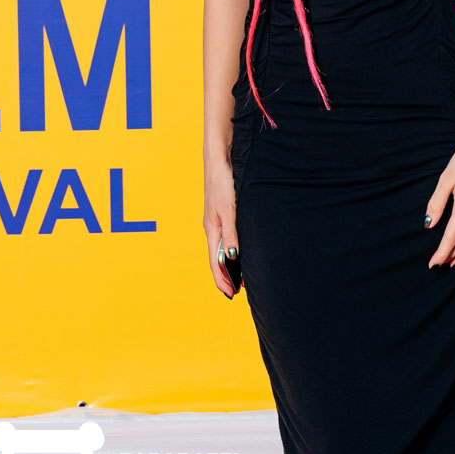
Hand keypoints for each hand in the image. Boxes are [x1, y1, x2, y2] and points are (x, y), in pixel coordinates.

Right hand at [204, 157, 240, 297]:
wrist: (219, 158)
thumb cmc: (222, 182)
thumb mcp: (228, 210)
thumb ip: (231, 234)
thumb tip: (233, 258)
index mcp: (212, 230)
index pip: (215, 262)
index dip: (222, 280)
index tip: (231, 295)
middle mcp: (213, 227)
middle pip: (218, 258)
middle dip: (227, 275)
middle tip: (240, 289)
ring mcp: (217, 220)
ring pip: (223, 248)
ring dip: (231, 263)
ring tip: (242, 275)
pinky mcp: (223, 212)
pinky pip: (227, 237)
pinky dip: (233, 248)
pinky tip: (241, 249)